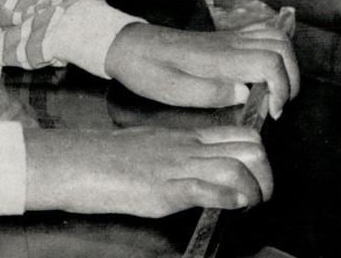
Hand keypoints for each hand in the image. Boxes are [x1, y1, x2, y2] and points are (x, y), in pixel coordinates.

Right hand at [24, 125, 271, 216]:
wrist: (74, 161)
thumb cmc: (105, 158)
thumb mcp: (150, 148)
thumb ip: (178, 155)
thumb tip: (201, 169)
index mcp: (185, 137)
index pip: (240, 134)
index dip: (260, 156)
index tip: (259, 177)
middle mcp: (187, 148)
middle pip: (250, 147)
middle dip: (266, 174)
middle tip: (260, 195)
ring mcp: (176, 166)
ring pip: (238, 166)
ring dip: (254, 190)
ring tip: (248, 205)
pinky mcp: (163, 189)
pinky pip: (206, 188)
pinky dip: (228, 199)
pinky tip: (230, 206)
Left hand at [105, 23, 299, 119]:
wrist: (128, 45)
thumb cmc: (147, 70)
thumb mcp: (172, 90)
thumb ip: (211, 92)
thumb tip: (246, 94)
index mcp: (217, 57)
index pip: (269, 60)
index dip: (281, 87)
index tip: (271, 112)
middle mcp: (228, 42)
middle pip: (281, 45)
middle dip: (291, 78)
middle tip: (277, 105)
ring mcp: (228, 37)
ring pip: (276, 35)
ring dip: (287, 64)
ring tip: (274, 92)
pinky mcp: (226, 38)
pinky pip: (262, 33)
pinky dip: (276, 51)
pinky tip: (266, 73)